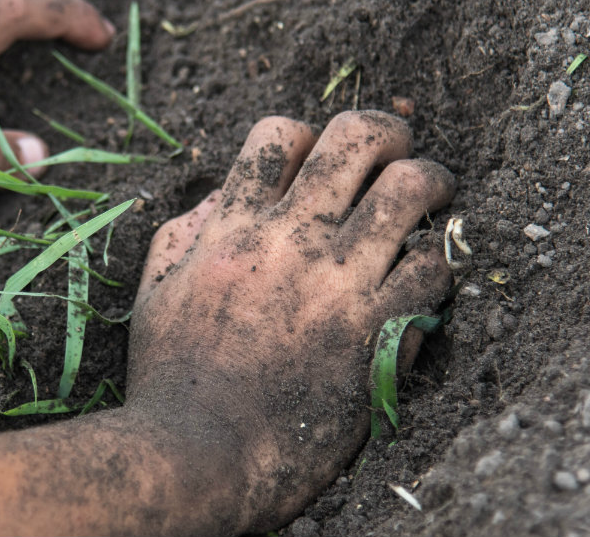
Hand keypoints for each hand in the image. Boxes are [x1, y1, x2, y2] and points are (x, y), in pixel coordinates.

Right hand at [126, 111, 454, 526]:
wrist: (200, 456)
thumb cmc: (170, 381)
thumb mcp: (154, 294)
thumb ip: (182, 236)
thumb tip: (220, 199)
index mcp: (232, 227)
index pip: (283, 133)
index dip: (310, 137)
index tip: (320, 166)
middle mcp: (290, 240)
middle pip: (359, 137)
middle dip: (388, 133)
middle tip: (396, 156)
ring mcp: (338, 282)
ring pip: (412, 187)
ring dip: (430, 184)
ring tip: (432, 199)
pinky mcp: (376, 331)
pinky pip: (433, 269)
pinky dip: (436, 265)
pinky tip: (422, 279)